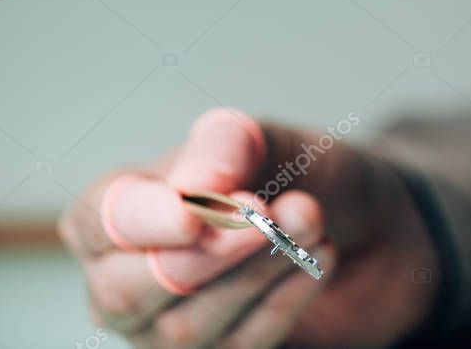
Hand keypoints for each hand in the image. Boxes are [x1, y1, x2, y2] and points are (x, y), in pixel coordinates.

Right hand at [58, 108, 438, 347]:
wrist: (371, 226)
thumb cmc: (304, 176)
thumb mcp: (274, 140)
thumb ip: (230, 148)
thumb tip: (195, 186)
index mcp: (119, 212)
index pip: (99, 221)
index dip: (143, 220)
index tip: (193, 211)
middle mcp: (126, 281)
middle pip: (127, 291)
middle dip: (207, 254)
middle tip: (270, 215)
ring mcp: (166, 334)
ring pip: (187, 328)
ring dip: (258, 271)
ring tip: (312, 220)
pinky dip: (283, 301)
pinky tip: (321, 258)